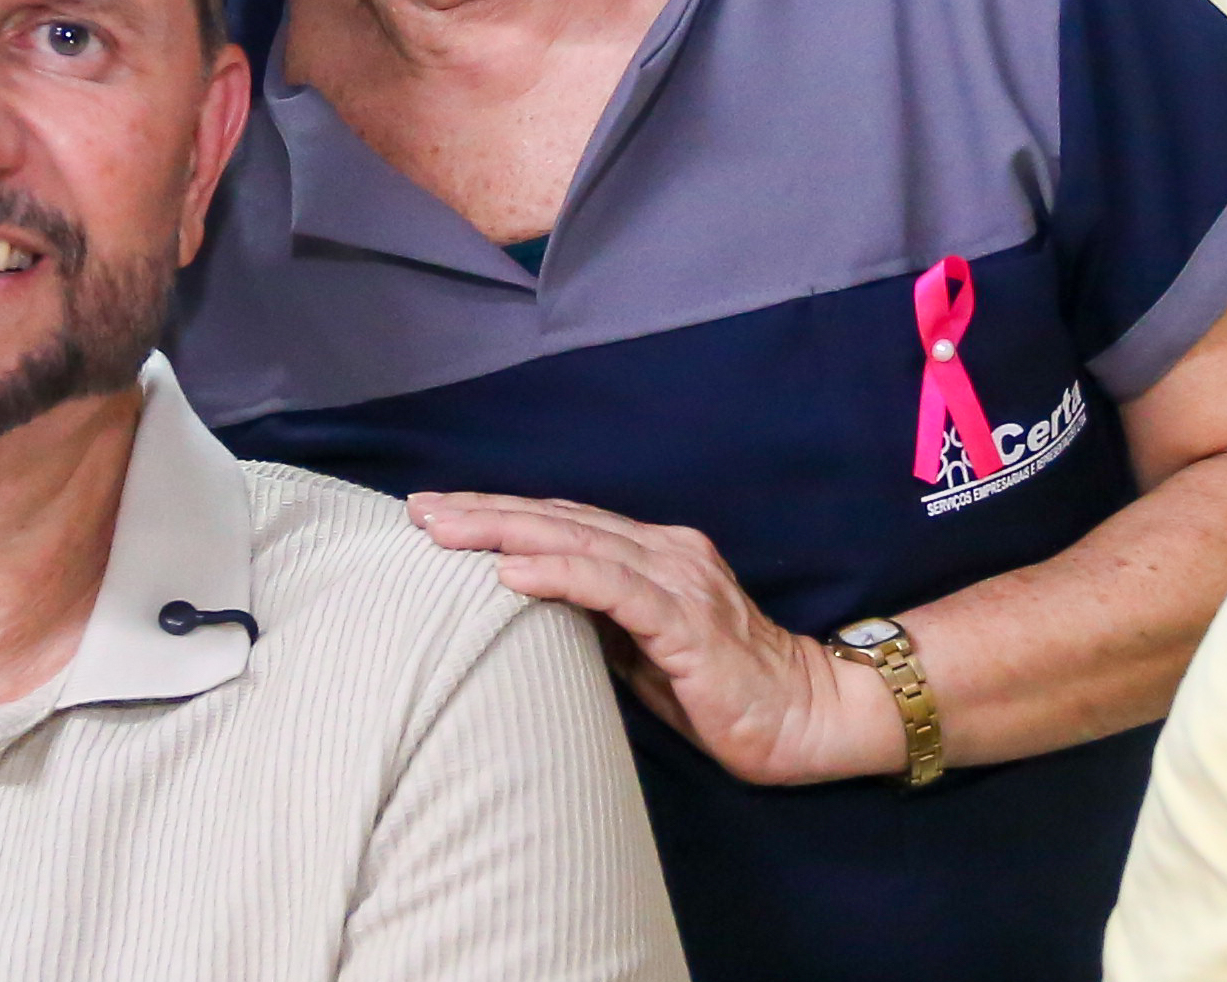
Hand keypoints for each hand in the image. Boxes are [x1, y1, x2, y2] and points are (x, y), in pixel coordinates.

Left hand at [410, 491, 905, 785]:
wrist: (808, 718)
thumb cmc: (720, 690)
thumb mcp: (640, 651)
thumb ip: (594, 621)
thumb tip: (526, 607)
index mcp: (651, 555)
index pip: (560, 523)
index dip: (497, 514)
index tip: (434, 513)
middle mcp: (663, 552)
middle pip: (556, 520)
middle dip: (482, 512)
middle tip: (418, 508)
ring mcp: (677, 580)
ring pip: (575, 541)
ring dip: (503, 533)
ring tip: (444, 531)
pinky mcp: (687, 620)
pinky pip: (613, 588)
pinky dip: (558, 574)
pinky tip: (510, 573)